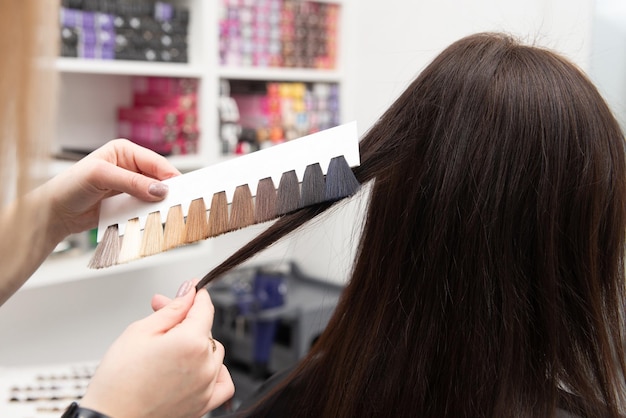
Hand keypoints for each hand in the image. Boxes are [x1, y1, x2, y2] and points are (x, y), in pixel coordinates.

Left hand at [45, 139, 180, 235]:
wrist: (55, 213)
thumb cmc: (69, 187)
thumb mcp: (100, 176)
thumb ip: (132, 182)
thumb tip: (159, 190)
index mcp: (124, 151)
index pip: (156, 162)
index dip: (170, 176)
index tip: (182, 190)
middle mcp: (129, 167)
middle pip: (159, 179)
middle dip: (168, 191)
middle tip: (178, 203)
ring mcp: (129, 187)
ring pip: (154, 196)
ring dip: (160, 205)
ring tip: (167, 213)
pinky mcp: (127, 204)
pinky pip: (145, 209)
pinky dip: (150, 215)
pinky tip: (153, 219)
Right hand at [81, 281, 234, 417]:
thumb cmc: (118, 381)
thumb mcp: (140, 331)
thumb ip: (171, 309)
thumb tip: (188, 292)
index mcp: (191, 342)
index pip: (204, 308)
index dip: (196, 294)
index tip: (192, 289)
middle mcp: (205, 365)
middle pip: (205, 330)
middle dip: (186, 320)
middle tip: (160, 317)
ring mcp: (206, 386)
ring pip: (213, 352)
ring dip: (198, 345)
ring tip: (169, 346)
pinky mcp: (203, 404)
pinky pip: (223, 382)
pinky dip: (215, 371)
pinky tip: (197, 366)